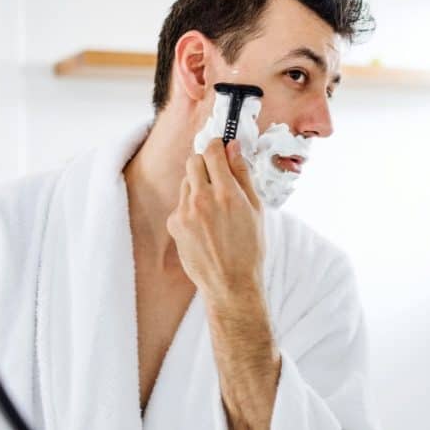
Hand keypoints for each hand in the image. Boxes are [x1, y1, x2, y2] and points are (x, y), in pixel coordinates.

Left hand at [167, 138, 265, 304]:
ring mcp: (185, 212)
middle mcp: (202, 199)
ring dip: (198, 185)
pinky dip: (191, 206)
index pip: (212, 152)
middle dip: (205, 162)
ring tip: (213, 207)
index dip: (216, 145)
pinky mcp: (174, 224)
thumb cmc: (249, 248)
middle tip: (217, 175)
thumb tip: (234, 148)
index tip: (220, 147)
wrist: (230, 284)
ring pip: (186, 182)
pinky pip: (181, 203)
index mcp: (227, 193)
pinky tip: (204, 224)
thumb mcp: (255, 209)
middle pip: (194, 161)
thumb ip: (243, 175)